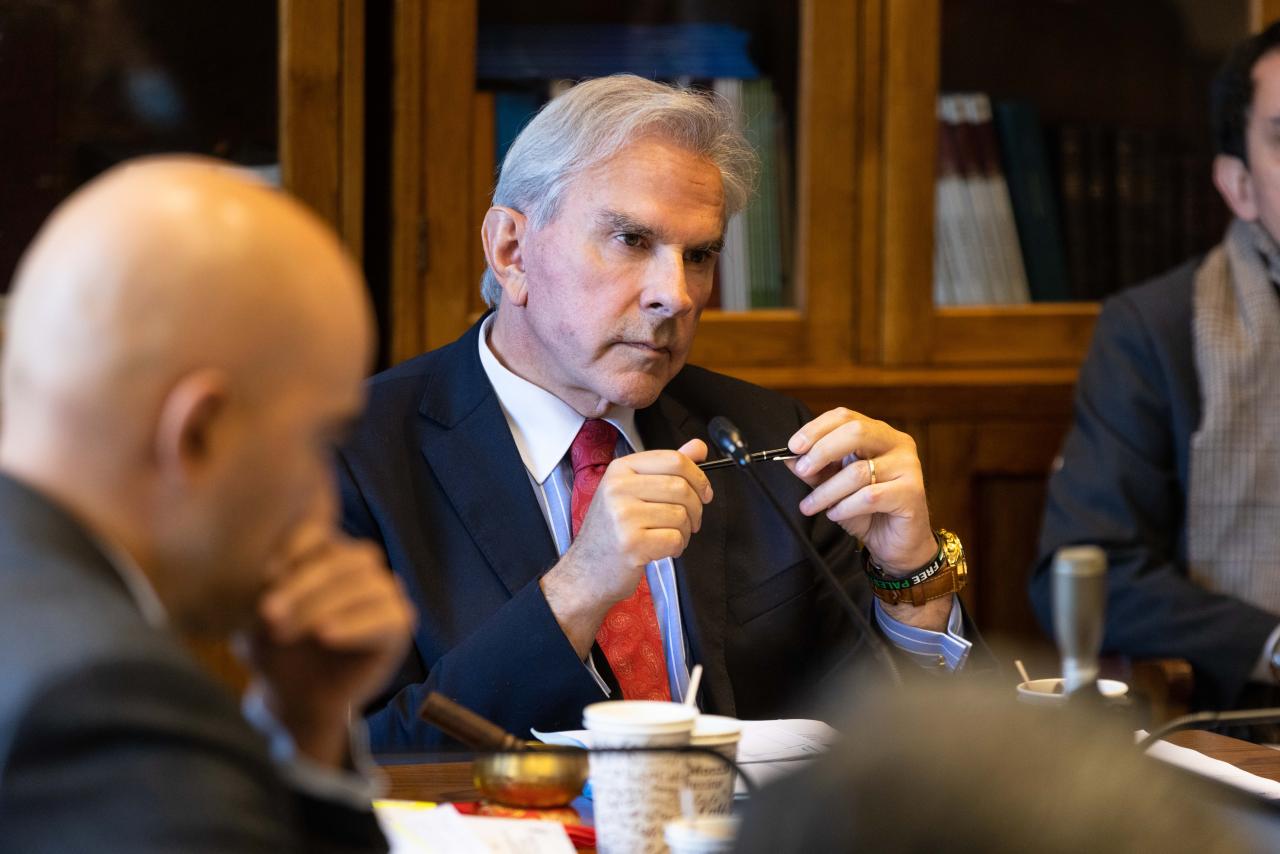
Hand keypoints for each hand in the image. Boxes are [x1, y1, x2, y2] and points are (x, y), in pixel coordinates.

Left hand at [248, 522, 415, 766]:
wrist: (296, 701)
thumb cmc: (276, 652)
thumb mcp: (259, 618)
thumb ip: (266, 590)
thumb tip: (274, 573)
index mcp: (329, 554)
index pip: (321, 533)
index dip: (294, 549)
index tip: (265, 579)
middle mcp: (363, 567)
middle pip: (344, 557)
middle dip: (304, 584)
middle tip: (269, 614)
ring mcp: (386, 593)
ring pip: (366, 583)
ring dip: (323, 606)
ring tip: (289, 631)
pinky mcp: (401, 623)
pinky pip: (387, 615)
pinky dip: (355, 624)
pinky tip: (325, 636)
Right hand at [541, 438, 711, 656]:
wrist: (586, 573)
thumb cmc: (612, 532)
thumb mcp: (633, 491)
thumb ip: (666, 467)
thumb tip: (699, 447)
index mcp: (620, 469)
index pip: (674, 459)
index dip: (698, 476)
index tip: (704, 492)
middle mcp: (618, 488)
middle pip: (681, 487)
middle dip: (696, 508)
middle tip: (690, 521)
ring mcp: (622, 516)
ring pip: (681, 514)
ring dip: (685, 531)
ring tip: (668, 537)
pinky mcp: (631, 543)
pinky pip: (675, 538)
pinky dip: (677, 547)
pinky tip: (662, 550)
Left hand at [787, 408, 935, 575]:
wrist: (896, 543)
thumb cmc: (868, 511)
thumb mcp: (835, 487)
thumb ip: (816, 470)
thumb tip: (788, 458)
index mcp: (879, 434)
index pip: (845, 417)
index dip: (816, 429)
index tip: (793, 447)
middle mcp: (897, 444)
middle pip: (856, 432)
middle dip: (822, 451)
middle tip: (801, 470)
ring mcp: (908, 466)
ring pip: (858, 471)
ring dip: (826, 491)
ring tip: (811, 505)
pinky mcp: (911, 493)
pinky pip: (869, 496)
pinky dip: (845, 507)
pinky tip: (835, 514)